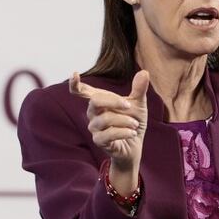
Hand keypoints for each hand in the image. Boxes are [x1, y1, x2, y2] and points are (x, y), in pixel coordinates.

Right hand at [69, 70, 149, 195]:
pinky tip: (132, 133)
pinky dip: (123, 132)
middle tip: (130, 105)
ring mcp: (94, 127)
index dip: (76, 84)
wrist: (134, 145)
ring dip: (124, 120)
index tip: (74, 74)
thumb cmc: (132, 122)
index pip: (83, 91)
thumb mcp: (138, 105)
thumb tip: (144, 72)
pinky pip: (109, 134)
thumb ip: (139, 90)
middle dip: (114, 101)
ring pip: (105, 119)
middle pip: (95, 101)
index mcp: (100, 102)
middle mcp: (93, 113)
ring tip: (135, 124)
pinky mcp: (98, 141)